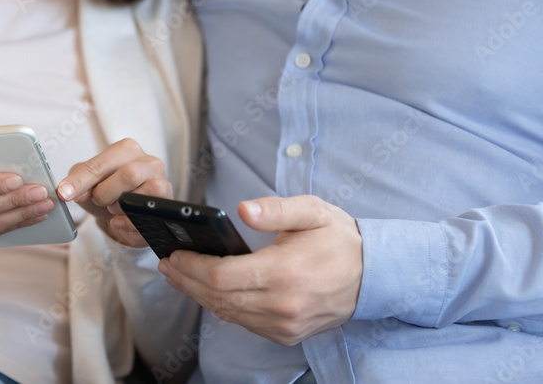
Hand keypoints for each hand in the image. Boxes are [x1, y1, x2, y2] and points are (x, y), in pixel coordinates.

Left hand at [57, 138, 171, 246]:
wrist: (129, 212)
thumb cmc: (109, 191)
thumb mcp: (90, 182)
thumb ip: (78, 180)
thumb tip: (71, 191)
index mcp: (126, 149)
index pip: (101, 163)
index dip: (81, 180)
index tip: (64, 193)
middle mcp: (149, 162)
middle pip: (128, 175)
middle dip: (106, 193)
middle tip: (98, 200)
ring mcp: (161, 182)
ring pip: (143, 194)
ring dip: (120, 206)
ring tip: (113, 207)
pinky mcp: (166, 204)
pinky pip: (147, 214)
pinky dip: (128, 222)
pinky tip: (119, 221)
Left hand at [157, 195, 362, 345]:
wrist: (373, 276)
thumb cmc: (339, 240)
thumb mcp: (312, 211)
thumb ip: (275, 209)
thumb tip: (242, 209)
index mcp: (285, 273)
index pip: (222, 276)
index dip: (192, 267)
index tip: (175, 254)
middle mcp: (282, 305)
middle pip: (217, 298)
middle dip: (186, 280)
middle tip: (168, 264)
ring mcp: (284, 324)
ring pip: (227, 313)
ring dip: (199, 295)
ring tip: (181, 276)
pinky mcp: (286, 334)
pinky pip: (244, 323)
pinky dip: (223, 307)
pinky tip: (210, 291)